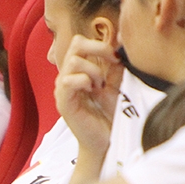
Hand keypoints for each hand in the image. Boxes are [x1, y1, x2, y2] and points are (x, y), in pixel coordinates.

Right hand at [54, 34, 122, 156]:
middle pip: (75, 44)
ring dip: (94, 70)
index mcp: (78, 70)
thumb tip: (121, 42)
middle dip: (98, 49)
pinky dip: (85, 81)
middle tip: (112, 63)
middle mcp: (67, 75)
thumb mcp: (116, 85)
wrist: (104, 141)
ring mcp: (63, 89)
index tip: (116, 58)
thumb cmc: (109, 115)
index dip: (100, 44)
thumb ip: (116, 66)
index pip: (80, 42)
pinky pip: (69, 81)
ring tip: (101, 86)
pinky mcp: (63, 102)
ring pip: (74, 61)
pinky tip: (94, 92)